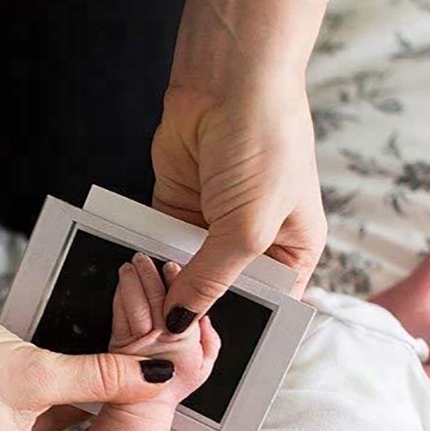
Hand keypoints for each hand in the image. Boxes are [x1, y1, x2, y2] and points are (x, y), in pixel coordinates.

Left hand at [111, 253, 219, 407]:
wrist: (143, 406)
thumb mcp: (205, 365)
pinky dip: (119, 298)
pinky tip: (121, 285)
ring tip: (131, 267)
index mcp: (185, 340)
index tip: (172, 266)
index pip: (182, 304)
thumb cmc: (173, 385)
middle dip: (150, 275)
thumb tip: (206, 317)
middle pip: (156, 300)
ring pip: (135, 306)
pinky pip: (119, 316)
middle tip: (146, 259)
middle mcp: (162, 338)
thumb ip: (210, 338)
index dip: (177, 281)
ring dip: (131, 282)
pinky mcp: (118, 343)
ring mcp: (138, 340)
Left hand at [152, 80, 326, 331]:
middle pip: (223, 292)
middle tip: (170, 338)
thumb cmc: (265, 146)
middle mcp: (254, 242)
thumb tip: (179, 319)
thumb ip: (212, 278)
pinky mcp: (178, 209)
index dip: (241, 326)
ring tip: (149, 312)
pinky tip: (138, 278)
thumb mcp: (247, 226)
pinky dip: (150, 259)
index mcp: (291, 250)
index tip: (206, 350)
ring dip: (170, 286)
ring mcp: (214, 226)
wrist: (228, 80)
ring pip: (188, 271)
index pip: (269, 304)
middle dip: (199, 310)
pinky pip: (161, 245)